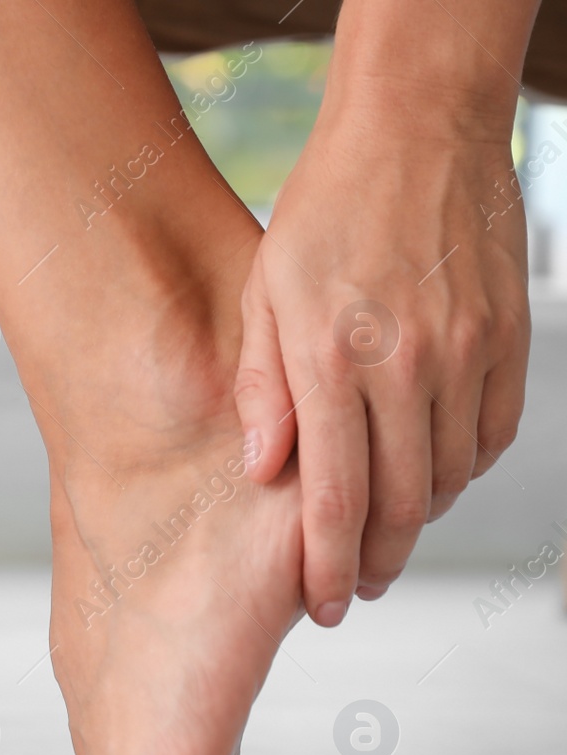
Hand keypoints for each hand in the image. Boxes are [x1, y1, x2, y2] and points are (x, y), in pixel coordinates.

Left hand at [234, 113, 529, 625]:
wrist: (414, 133)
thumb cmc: (322, 213)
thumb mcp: (263, 296)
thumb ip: (264, 389)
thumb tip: (263, 474)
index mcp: (330, 360)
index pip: (334, 499)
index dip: (329, 567)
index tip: (325, 605)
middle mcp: (404, 365)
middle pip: (401, 504)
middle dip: (376, 561)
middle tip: (356, 584)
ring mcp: (465, 352)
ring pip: (450, 476)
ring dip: (418, 519)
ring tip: (386, 533)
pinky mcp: (507, 338)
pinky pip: (493, 434)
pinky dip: (462, 470)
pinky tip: (433, 475)